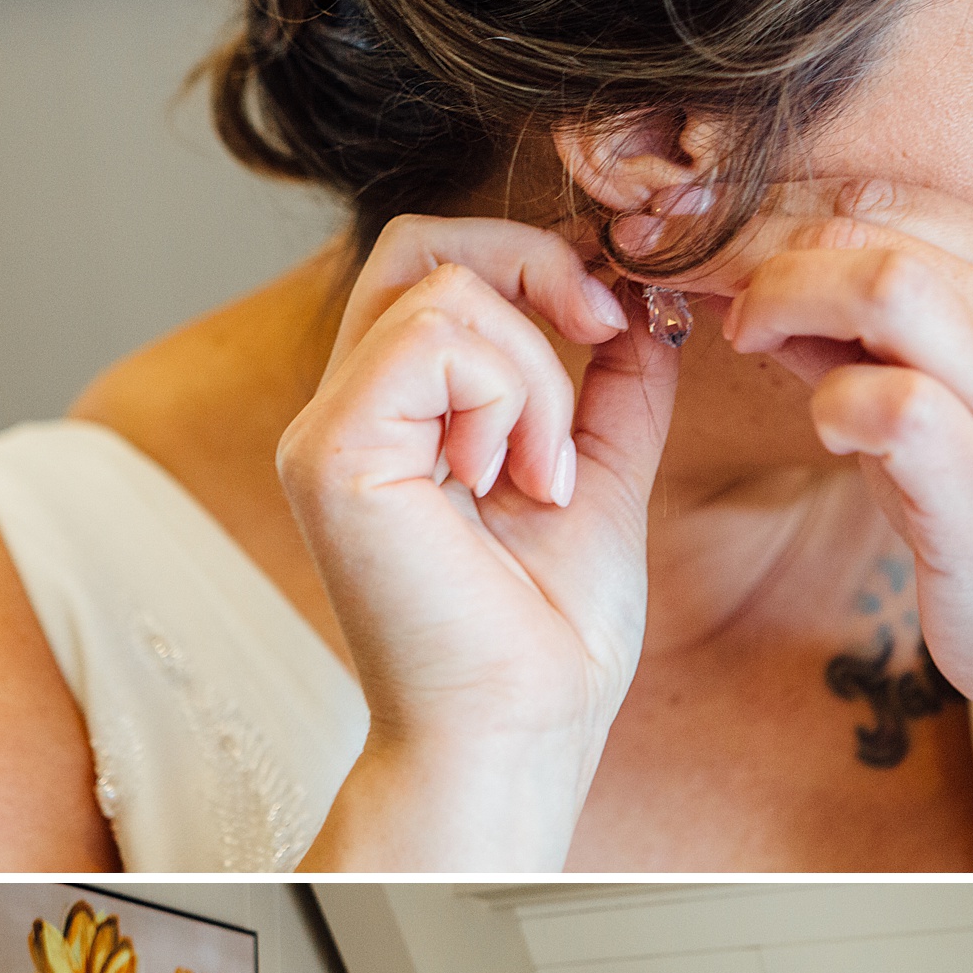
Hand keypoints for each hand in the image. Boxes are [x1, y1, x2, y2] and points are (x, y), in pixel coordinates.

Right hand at [278, 216, 681, 868]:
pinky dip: (510, 396)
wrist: (520, 729)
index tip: (617, 321)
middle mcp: (347, 416)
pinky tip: (512, 481)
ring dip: (537, 375)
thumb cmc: (547, 643)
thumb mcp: (598, 481)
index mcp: (399, 420)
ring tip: (543, 476)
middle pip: (423, 243)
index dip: (535, 262)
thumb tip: (645, 313)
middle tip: (604, 331)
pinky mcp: (332, 451)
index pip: (440, 268)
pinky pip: (436, 339)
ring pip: (445, 291)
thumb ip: (612, 394)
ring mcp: (328, 431)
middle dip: (536, 267)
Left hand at [689, 180, 972, 795]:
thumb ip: (856, 332)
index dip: (768, 202)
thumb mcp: (947, 395)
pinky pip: (894, 406)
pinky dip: (832, 404)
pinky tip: (823, 427)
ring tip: (742, 337)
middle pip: (869, 226)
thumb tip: (742, 276)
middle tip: (673, 271)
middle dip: (748, 241)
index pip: (884, 195)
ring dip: (782, 299)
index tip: (688, 221)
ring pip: (886, 287)